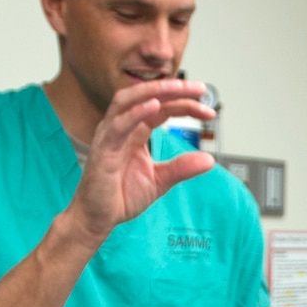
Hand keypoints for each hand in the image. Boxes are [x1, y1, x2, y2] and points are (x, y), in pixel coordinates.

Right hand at [65, 79, 213, 241]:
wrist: (97, 218)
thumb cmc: (120, 197)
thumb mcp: (160, 180)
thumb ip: (182, 168)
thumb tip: (209, 160)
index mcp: (135, 132)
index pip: (162, 108)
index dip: (186, 105)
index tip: (208, 111)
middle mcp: (122, 128)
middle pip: (147, 97)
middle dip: (174, 89)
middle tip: (200, 89)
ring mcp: (110, 136)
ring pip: (129, 101)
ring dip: (155, 91)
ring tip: (178, 87)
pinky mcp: (103, 149)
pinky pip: (118, 125)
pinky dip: (136, 113)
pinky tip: (154, 106)